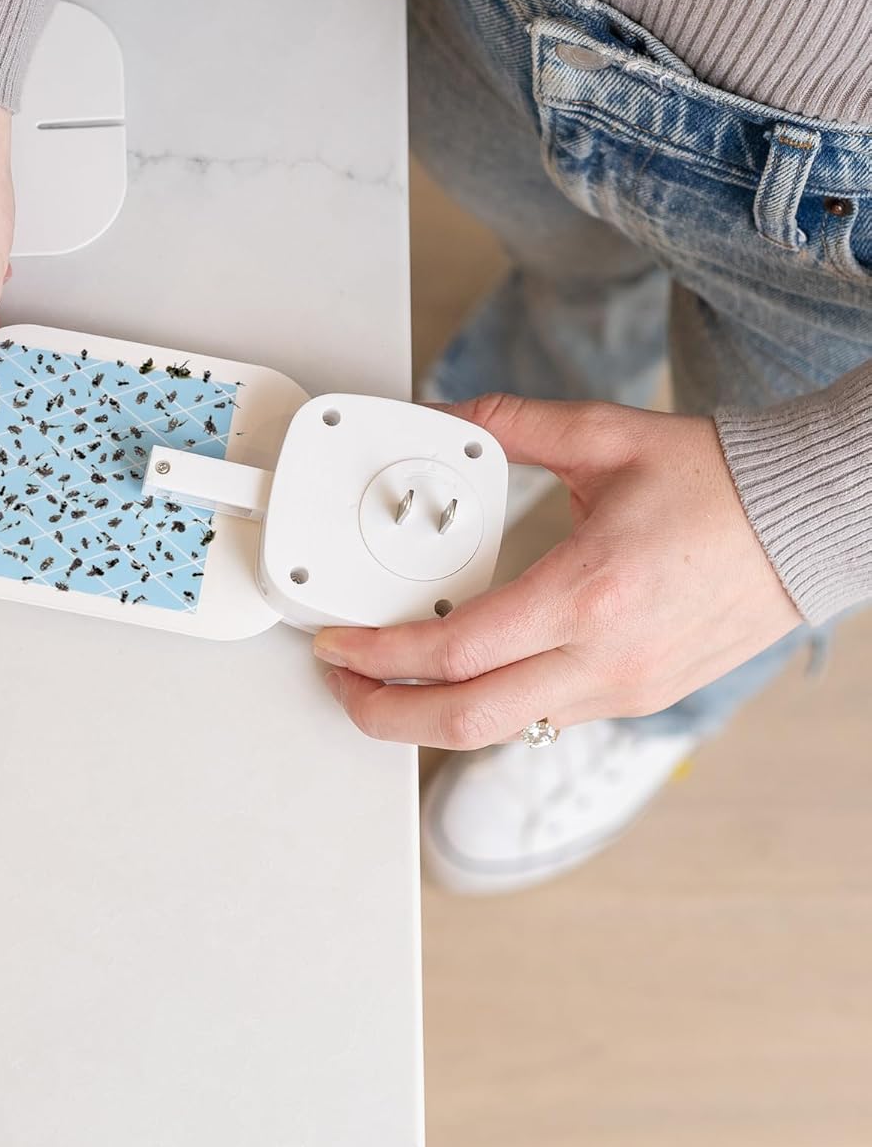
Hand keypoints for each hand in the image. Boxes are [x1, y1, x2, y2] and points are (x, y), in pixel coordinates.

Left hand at [314, 394, 803, 747]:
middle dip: (385, 713)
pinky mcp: (638, 698)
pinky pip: (542, 719)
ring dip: (433, 715)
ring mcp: (625, 689)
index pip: (455, 650)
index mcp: (589, 594)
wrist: (808, 521)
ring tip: (389, 681)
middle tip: (344, 688)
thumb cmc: (720, 484)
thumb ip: (510, 425)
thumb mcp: (604, 437)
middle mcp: (606, 658)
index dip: (379, 654)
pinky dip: (488, 707)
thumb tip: (443, 416)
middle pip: (466, 719)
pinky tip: (462, 677)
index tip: (338, 644)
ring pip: (502, 731)